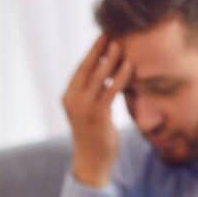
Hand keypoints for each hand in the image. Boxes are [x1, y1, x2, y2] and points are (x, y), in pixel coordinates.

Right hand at [62, 34, 133, 187]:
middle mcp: (73, 100)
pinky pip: (110, 91)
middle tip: (110, 34)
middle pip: (87, 68)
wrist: (92, 162)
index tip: (102, 38)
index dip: (92, 52)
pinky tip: (129, 67)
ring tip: (120, 45)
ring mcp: (84, 108)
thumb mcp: (89, 111)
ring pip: (98, 77)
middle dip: (99, 50)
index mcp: (68, 97)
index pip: (80, 69)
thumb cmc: (94, 136)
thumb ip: (94, 93)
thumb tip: (107, 74)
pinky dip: (119, 77)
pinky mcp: (98, 116)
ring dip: (110, 59)